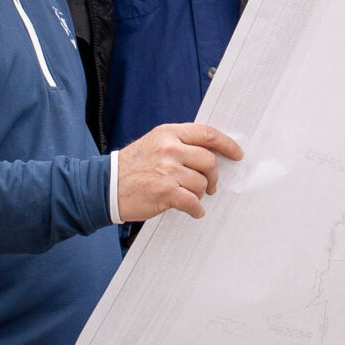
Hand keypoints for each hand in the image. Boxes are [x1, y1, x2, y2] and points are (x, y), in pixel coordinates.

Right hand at [117, 120, 242, 219]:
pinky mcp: (165, 192)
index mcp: (169, 134)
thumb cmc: (132, 166)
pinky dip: (196, 209)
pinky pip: (193, 202)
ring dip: (200, 193)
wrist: (107, 185)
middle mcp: (169, 149)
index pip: (207, 134)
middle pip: (209, 160)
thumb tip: (210, 153)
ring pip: (201, 183)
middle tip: (210, 185)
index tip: (237, 154)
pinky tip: (193, 211)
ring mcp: (167, 171)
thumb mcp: (155, 143)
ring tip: (190, 196)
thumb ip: (180, 143)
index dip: (227, 144)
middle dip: (214, 176)